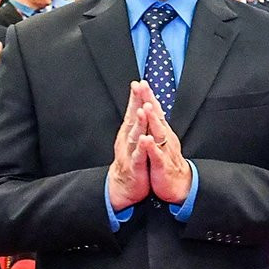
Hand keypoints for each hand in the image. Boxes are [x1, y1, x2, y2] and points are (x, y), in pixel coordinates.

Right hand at [107, 92, 150, 211]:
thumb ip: (138, 124)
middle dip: (136, 103)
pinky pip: (139, 155)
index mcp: (129, 133)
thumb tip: (141, 106)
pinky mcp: (135, 166)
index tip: (139, 82)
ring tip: (142, 109)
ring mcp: (130, 152)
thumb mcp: (134, 140)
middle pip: (132, 118)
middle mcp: (127, 140)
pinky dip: (142, 147)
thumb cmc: (132, 160)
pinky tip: (145, 139)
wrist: (123, 187)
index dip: (136, 97)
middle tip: (139, 88)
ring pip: (135, 135)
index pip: (133, 111)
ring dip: (139, 122)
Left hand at [131, 81, 194, 204]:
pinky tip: (146, 140)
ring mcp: (164, 151)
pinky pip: (156, 155)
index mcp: (163, 132)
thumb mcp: (162, 141)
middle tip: (144, 86)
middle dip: (150, 101)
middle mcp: (165, 138)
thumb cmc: (168, 162)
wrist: (180, 186)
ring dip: (152, 120)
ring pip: (158, 133)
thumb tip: (152, 110)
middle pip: (157, 116)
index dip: (148, 97)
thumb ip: (157, 126)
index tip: (141, 82)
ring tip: (146, 107)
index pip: (155, 111)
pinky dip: (151, 147)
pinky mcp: (162, 165)